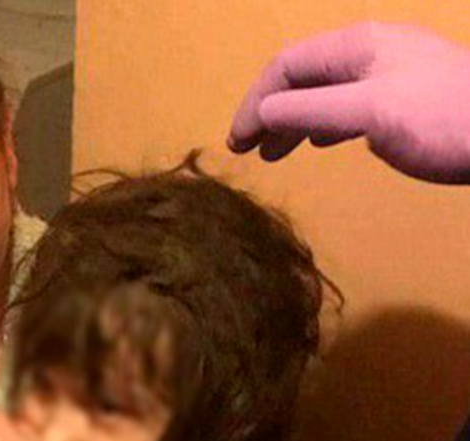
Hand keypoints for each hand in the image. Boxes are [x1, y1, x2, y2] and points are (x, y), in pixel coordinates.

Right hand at [228, 22, 469, 183]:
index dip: (254, 102)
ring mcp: (390, 74)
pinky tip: (323, 141)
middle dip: (269, 113)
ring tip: (276, 154)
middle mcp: (369, 53)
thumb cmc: (442, 120)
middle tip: (248, 151)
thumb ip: (310, 111)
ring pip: (325, 93)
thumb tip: (261, 114)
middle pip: (303, 79)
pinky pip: (349, 104)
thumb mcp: (369, 113)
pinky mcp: (406, 97)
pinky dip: (325, 124)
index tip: (237, 142)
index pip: (286, 67)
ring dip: (294, 122)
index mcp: (357, 47)